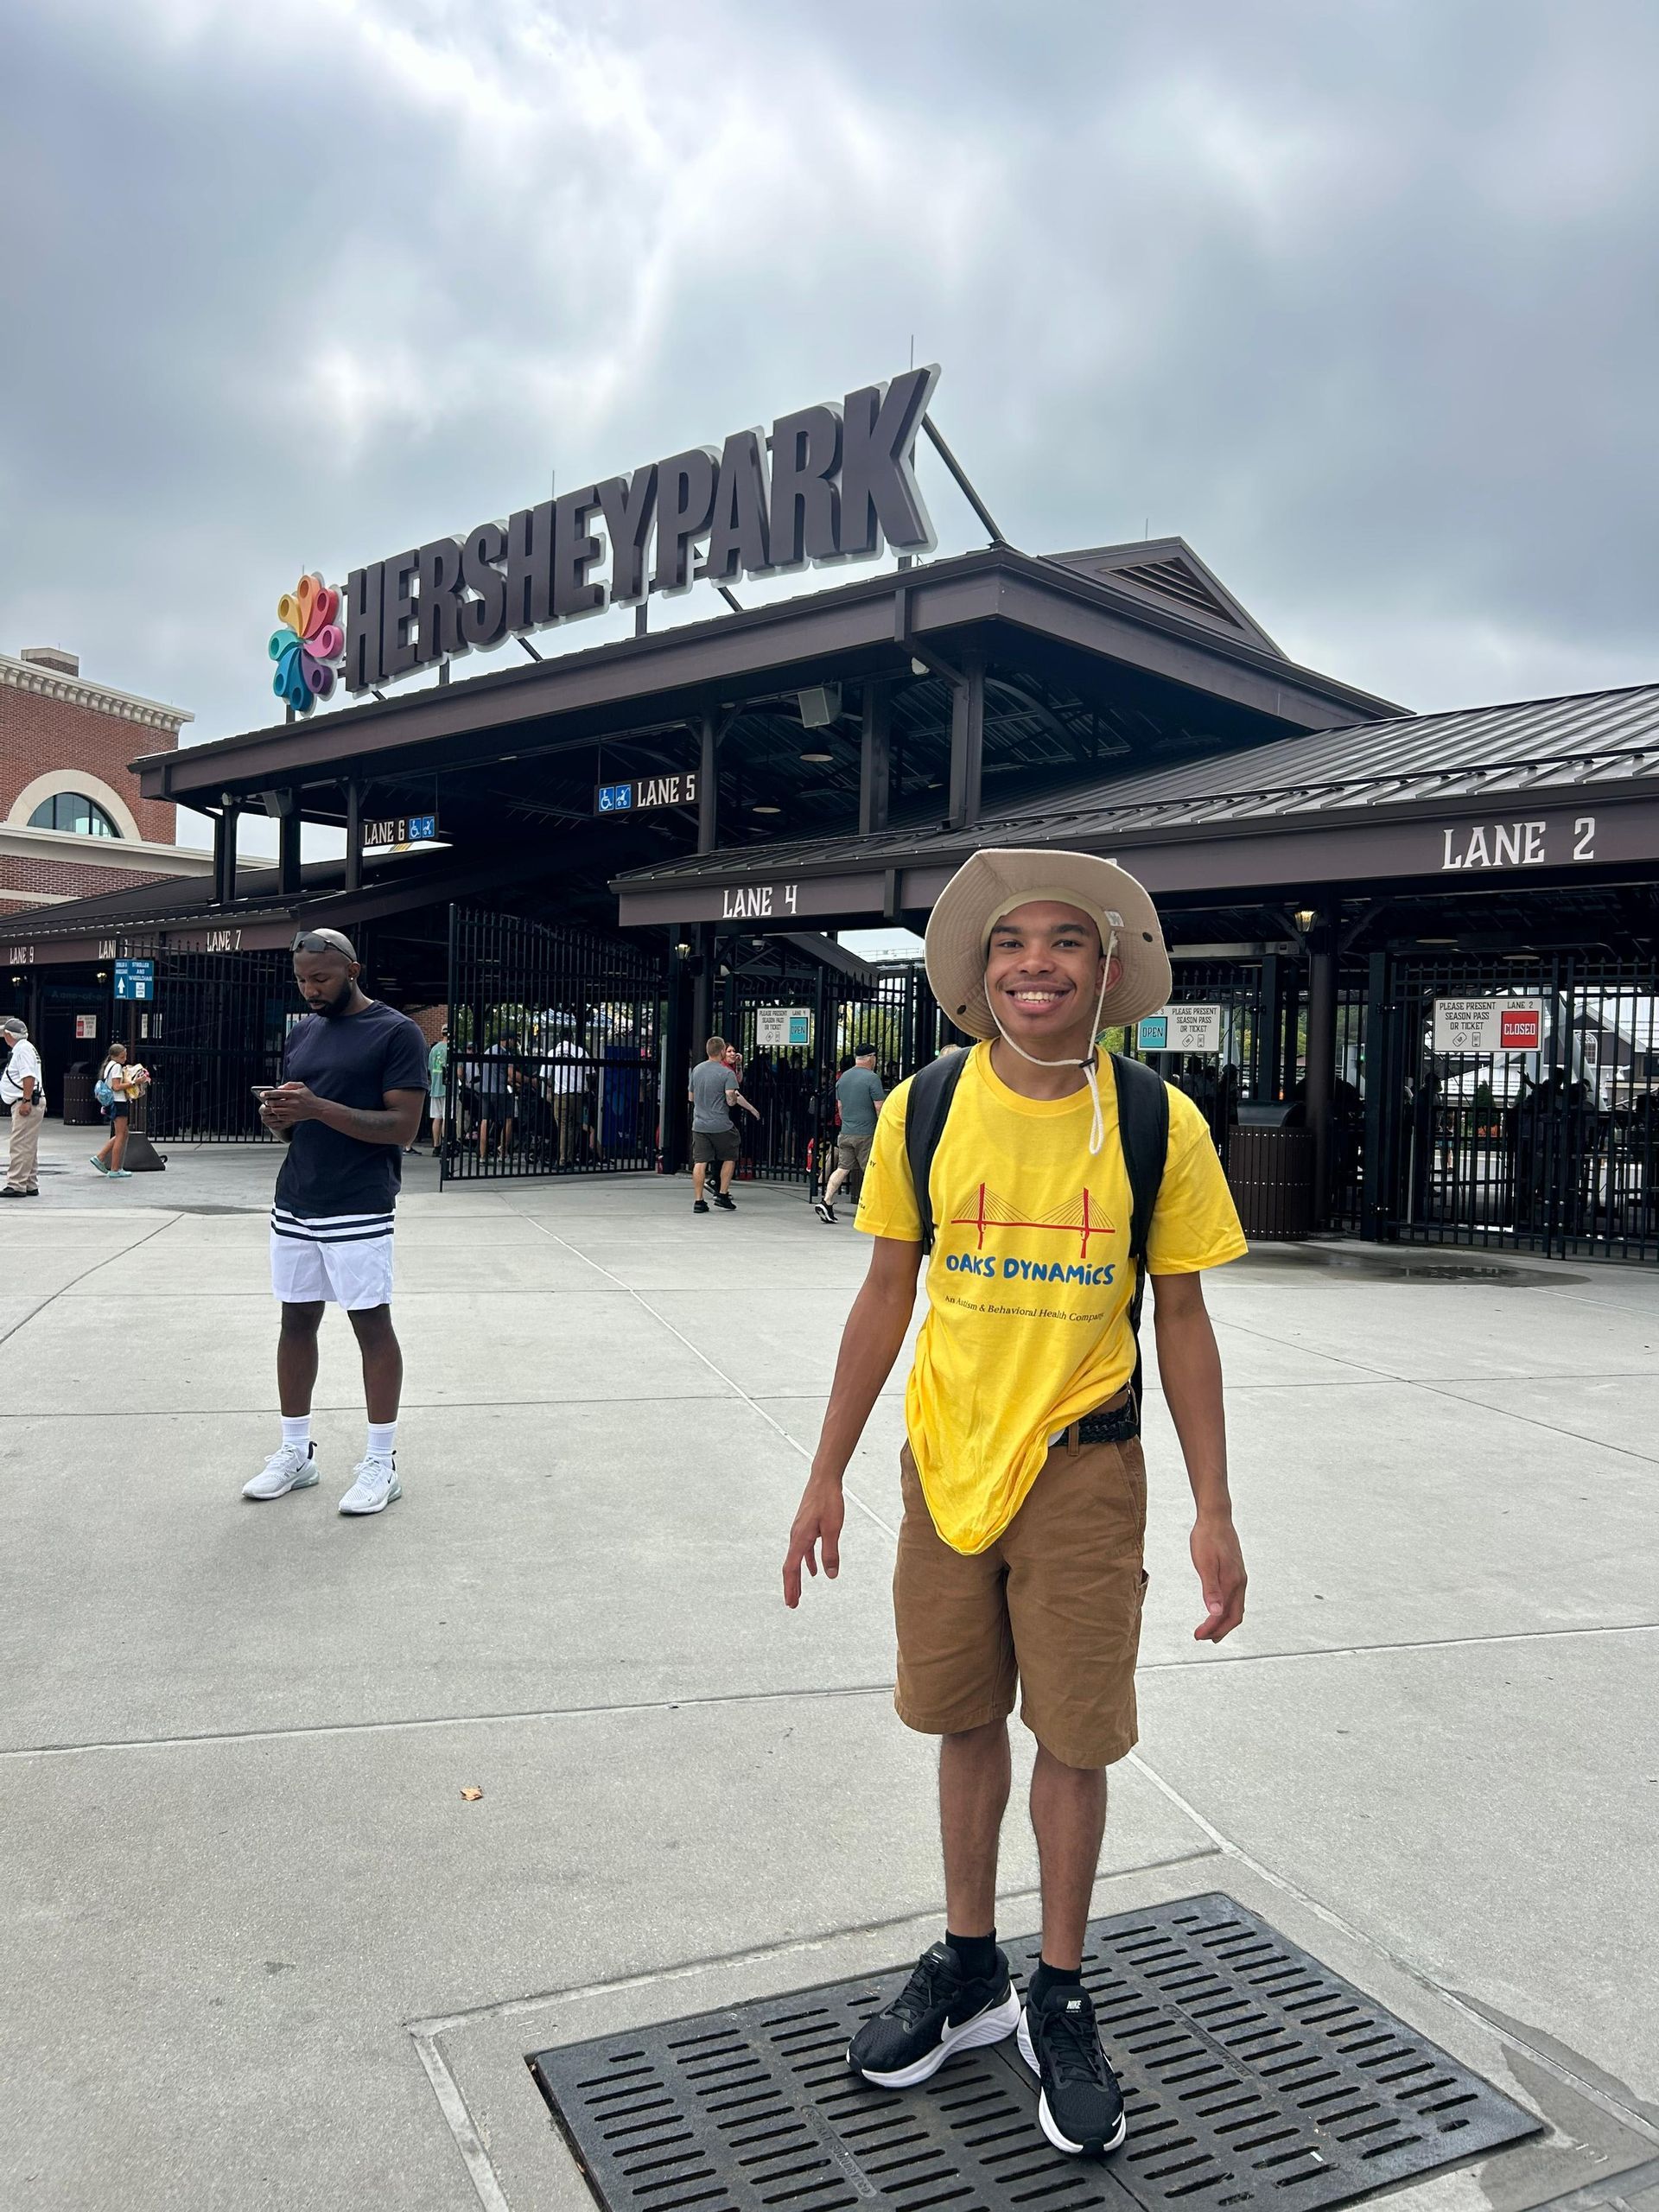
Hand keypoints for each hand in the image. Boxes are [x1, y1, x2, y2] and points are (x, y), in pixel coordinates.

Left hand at [260, 1082, 319, 1129]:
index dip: (268, 1093)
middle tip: (267, 1101)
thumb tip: (279, 1088)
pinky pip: (280, 1117)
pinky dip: (277, 1114)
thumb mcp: (302, 1086)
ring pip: (276, 1111)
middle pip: (275, 1103)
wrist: (317, 1108)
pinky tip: (278, 1111)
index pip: (278, 1093)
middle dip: (269, 1102)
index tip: (261, 1093)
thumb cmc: (308, 1096)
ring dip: (272, 1108)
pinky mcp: (293, 1118)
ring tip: (272, 1106)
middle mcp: (293, 1103)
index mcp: (295, 1094)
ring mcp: (293, 1111)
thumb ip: (290, 1084)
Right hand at [783, 1475, 845, 1607]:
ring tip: (800, 1593)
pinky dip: (807, 1562)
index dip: (791, 1587)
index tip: (791, 1603)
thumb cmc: (828, 1501)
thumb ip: (830, 1553)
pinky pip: (804, 1550)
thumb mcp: (833, 1529)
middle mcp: (796, 1536)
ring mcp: (800, 1531)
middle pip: (791, 1567)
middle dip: (792, 1586)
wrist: (823, 1479)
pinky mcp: (806, 1527)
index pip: (792, 1569)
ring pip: (796, 1559)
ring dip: (799, 1577)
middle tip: (792, 1604)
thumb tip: (830, 1575)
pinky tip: (815, 1570)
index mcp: (800, 1538)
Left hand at [1190, 1512, 1246, 1641]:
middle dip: (1220, 1630)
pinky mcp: (1236, 1571)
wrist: (1216, 1517)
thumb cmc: (1207, 1538)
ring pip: (1236, 1607)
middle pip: (1235, 1615)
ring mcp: (1240, 1577)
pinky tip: (1218, 1608)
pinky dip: (1226, 1609)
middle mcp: (1240, 1582)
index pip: (1225, 1615)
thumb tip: (1214, 1613)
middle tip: (1203, 1638)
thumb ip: (1210, 1589)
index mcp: (1233, 1583)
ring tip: (1212, 1631)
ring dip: (1224, 1621)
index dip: (1212, 1628)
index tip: (1197, 1636)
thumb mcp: (1205, 1564)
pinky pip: (1235, 1598)